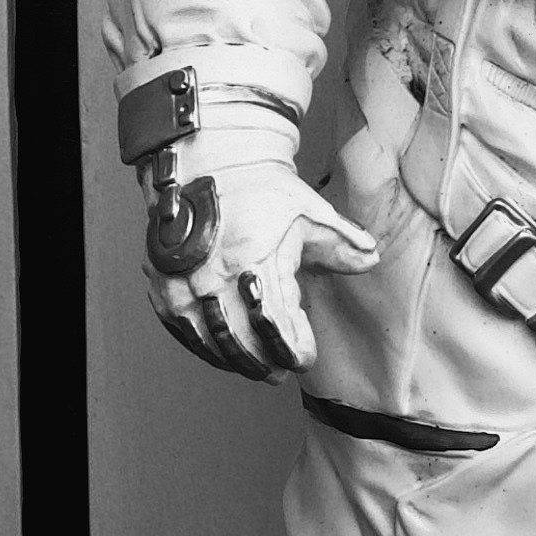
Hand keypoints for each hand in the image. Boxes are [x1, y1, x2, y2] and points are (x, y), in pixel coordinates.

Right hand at [147, 159, 378, 380]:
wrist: (206, 164)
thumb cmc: (259, 189)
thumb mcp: (306, 210)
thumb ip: (340, 241)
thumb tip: (372, 259)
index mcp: (254, 260)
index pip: (277, 325)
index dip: (294, 350)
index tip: (305, 357)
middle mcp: (215, 277)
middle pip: (243, 343)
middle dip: (267, 363)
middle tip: (283, 371)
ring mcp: (184, 285)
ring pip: (212, 343)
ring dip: (238, 363)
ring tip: (260, 369)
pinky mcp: (163, 287)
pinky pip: (186, 333)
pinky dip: (207, 349)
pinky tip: (225, 354)